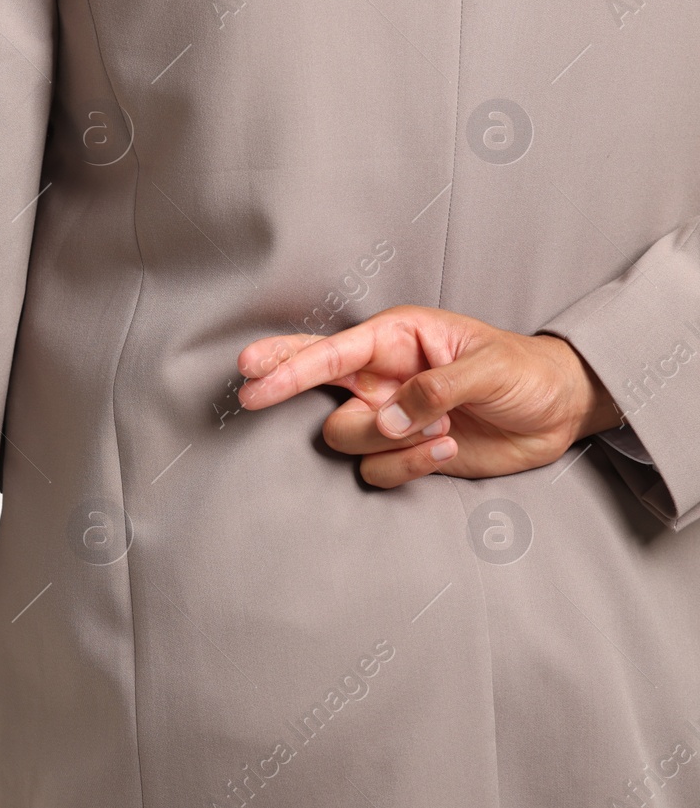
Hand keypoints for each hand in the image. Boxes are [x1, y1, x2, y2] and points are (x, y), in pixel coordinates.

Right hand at [235, 305, 622, 487]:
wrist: (559, 411)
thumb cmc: (526, 372)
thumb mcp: (489, 368)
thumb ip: (436, 389)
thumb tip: (389, 419)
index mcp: (397, 338)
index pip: (332, 352)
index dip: (290, 364)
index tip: (252, 375)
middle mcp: (382, 376)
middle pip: (312, 380)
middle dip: (282, 383)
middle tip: (248, 394)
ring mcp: (389, 415)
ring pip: (347, 436)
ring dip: (389, 441)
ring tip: (443, 427)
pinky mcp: (404, 451)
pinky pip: (378, 469)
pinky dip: (408, 465)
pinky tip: (448, 445)